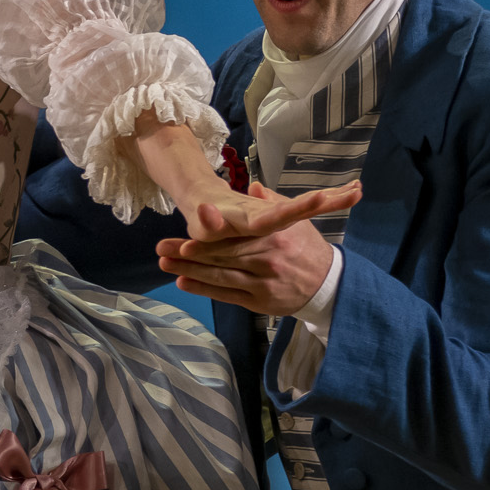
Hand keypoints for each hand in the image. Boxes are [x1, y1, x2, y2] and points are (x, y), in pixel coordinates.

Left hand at [158, 181, 352, 315]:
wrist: (328, 284)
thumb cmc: (306, 247)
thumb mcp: (296, 221)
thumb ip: (272, 203)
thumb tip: (254, 188)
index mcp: (275, 237)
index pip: (236, 237)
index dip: (210, 237)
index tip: (187, 233)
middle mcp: (268, 261)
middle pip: (222, 257)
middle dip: (189, 254)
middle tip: (162, 249)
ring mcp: (263, 284)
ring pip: (221, 277)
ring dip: (190, 272)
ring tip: (165, 264)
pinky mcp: (260, 302)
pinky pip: (227, 295)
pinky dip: (204, 289)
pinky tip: (184, 282)